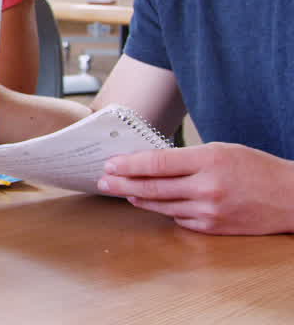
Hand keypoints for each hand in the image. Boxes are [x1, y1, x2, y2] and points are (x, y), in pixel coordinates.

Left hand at [98, 142, 293, 234]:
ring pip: (161, 206)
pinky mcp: (213, 228)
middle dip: (121, 184)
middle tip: (103, 181)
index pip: (156, 163)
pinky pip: (178, 220)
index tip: (110, 164)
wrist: (291, 197)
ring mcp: (209, 211)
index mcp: (208, 160)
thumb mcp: (221, 150)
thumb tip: (150, 162)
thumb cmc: (256, 168)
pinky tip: (153, 204)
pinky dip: (165, 211)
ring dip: (138, 198)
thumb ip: (187, 157)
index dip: (128, 164)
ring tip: (123, 191)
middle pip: (152, 187)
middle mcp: (207, 188)